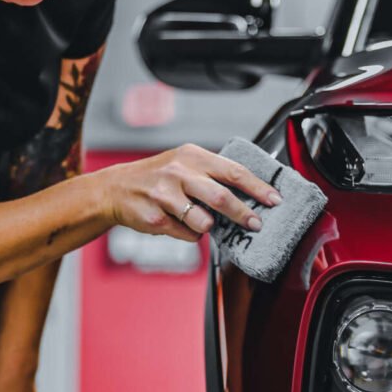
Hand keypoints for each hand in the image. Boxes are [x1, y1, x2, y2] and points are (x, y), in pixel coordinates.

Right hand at [102, 143, 281, 240]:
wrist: (116, 189)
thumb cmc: (159, 177)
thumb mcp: (185, 163)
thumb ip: (214, 173)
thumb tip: (252, 193)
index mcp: (193, 156)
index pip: (233, 171)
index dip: (258, 187)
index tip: (275, 199)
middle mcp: (179, 172)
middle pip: (221, 197)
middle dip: (243, 214)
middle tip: (256, 224)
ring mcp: (165, 196)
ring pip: (203, 220)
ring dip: (209, 225)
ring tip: (203, 221)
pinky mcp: (155, 218)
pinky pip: (187, 234)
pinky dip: (191, 233)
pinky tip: (179, 223)